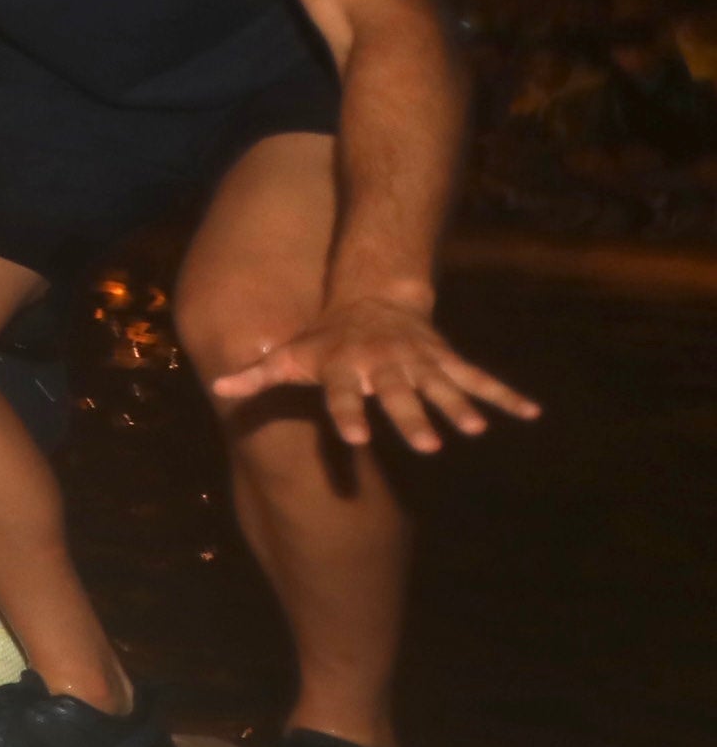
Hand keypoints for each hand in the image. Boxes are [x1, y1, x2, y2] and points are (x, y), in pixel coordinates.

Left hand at [206, 295, 541, 452]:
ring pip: (441, 386)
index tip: (356, 441)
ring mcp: (419, 362)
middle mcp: (384, 365)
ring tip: (473, 431)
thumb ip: (256, 376)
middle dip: (412, 418)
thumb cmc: (322, 339)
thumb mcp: (287, 354)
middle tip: (427, 448)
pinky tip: (531, 413)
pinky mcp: (446, 360)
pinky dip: (505, 395)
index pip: (342, 395)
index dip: (348, 415)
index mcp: (344, 368)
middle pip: (398, 395)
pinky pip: (479, 379)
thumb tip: (216, 389)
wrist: (369, 298)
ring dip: (459, 407)